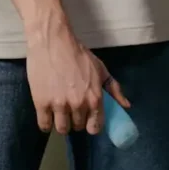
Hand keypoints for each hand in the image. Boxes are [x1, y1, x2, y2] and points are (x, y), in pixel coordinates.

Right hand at [25, 20, 129, 134]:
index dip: (90, 125)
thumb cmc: (76, 53)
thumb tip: (126, 106)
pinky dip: (46, 123)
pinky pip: (45, 125)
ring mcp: (59, 105)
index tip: (85, 119)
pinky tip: (46, 114)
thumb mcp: (100, 68)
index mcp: (95, 98)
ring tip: (58, 112)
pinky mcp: (41, 103)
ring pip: (62, 128)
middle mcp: (78, 105)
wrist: (52, 40)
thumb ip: (114, 88)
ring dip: (61, 122)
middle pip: (77, 127)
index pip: (95, 127)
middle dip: (74, 120)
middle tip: (69, 108)